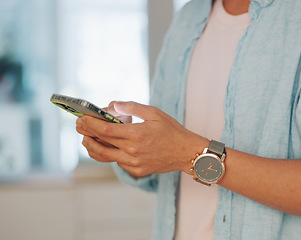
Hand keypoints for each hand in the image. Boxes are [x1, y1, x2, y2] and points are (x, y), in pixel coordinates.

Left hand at [76, 101, 207, 177]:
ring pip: (105, 156)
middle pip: (100, 143)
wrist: (186, 152)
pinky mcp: (137, 171)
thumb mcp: (155, 113)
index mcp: (136, 135)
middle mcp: (132, 151)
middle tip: (79, 125)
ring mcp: (134, 164)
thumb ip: (132, 107)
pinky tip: (107, 146)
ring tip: (86, 139)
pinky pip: (117, 162)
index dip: (89, 124)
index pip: (104, 130)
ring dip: (92, 147)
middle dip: (86, 133)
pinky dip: (109, 154)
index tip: (81, 117)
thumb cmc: (172, 131)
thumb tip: (113, 105)